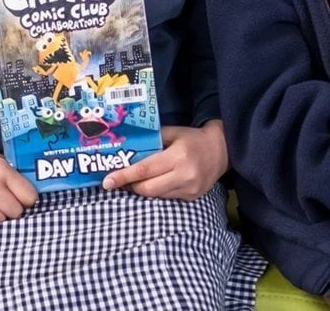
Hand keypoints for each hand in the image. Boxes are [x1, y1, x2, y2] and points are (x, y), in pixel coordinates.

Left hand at [103, 121, 226, 199]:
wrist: (223, 150)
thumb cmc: (193, 138)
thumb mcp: (173, 132)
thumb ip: (152, 140)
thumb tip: (126, 147)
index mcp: (177, 156)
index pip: (144, 170)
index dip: (123, 177)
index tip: (107, 182)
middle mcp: (184, 175)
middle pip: (147, 189)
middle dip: (130, 186)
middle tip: (119, 180)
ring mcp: (189, 189)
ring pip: (156, 195)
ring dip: (142, 189)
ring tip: (135, 181)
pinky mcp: (192, 197)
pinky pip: (167, 197)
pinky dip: (157, 191)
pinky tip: (156, 182)